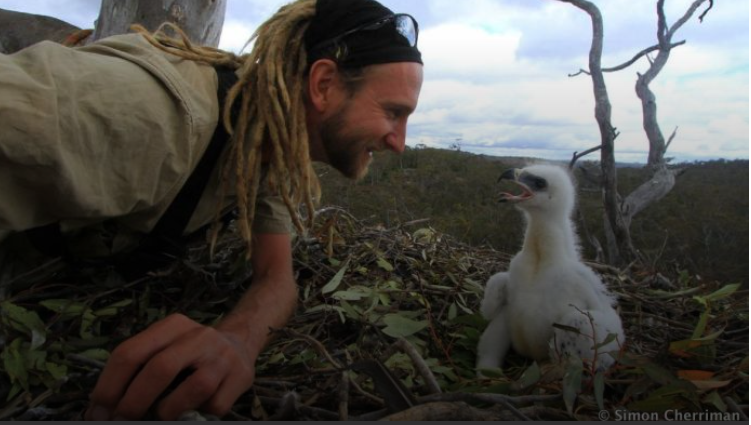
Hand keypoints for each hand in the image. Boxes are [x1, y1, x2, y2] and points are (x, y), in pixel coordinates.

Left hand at [84, 313, 255, 419]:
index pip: (131, 352)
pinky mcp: (240, 377)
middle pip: (160, 368)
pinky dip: (196, 415)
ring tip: (161, 415)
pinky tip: (191, 411)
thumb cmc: (191, 353)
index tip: (98, 411)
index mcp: (173, 325)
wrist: (240, 344)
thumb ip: (139, 368)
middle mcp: (199, 336)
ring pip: (194, 387)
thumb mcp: (165, 347)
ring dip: (168, 410)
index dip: (109, 386)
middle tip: (121, 420)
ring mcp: (222, 356)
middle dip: (133, 402)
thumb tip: (103, 406)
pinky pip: (214, 405)